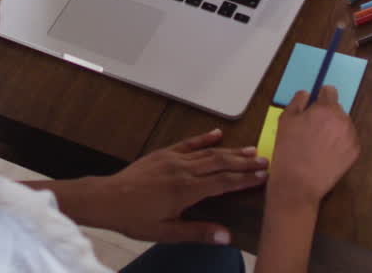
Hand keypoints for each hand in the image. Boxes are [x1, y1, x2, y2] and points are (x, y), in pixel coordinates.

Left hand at [92, 129, 267, 243]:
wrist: (106, 199)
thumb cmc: (135, 218)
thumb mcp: (166, 232)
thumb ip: (197, 232)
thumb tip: (226, 237)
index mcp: (186, 190)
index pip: (223, 182)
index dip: (245, 179)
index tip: (263, 176)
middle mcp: (183, 170)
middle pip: (221, 163)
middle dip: (244, 162)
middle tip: (265, 161)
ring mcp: (173, 159)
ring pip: (208, 152)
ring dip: (231, 150)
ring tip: (251, 149)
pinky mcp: (163, 153)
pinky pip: (188, 143)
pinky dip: (204, 138)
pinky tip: (217, 134)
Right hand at [267, 87, 359, 207]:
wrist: (298, 183)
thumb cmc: (289, 150)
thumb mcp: (285, 119)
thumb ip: (297, 101)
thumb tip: (307, 93)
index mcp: (326, 108)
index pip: (330, 91)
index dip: (320, 96)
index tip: (314, 106)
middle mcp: (343, 120)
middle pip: (337, 109)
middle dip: (326, 115)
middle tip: (312, 129)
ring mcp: (351, 137)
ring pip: (343, 125)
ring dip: (334, 128)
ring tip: (319, 143)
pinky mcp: (354, 153)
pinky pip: (348, 140)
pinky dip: (340, 143)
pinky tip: (326, 153)